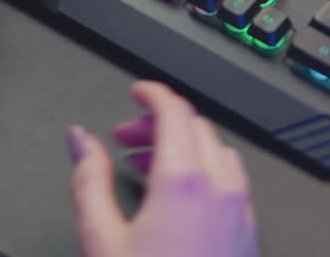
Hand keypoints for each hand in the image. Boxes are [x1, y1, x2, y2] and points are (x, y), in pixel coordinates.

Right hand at [66, 82, 258, 256]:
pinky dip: (205, 174)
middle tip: (125, 138)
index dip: (151, 94)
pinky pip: (232, 184)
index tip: (135, 92)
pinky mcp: (249, 236)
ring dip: (185, 149)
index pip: (174, 110)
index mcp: (185, 179)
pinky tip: (179, 201)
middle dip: (160, 124)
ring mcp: (242, 212)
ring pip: (219, 154)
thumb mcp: (101, 238)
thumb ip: (88, 179)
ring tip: (148, 169)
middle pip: (196, 127)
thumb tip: (80, 141)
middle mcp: (222, 189)